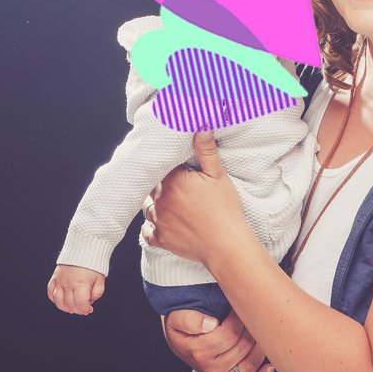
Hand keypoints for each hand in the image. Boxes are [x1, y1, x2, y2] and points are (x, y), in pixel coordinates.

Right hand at [47, 264, 105, 314]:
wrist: (84, 249)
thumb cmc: (93, 264)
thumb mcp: (100, 278)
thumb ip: (97, 292)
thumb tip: (91, 301)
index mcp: (81, 284)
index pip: (80, 303)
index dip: (85, 309)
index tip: (89, 309)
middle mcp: (69, 284)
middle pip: (69, 304)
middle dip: (77, 310)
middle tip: (83, 309)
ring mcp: (60, 281)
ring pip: (58, 301)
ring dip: (65, 308)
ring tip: (72, 307)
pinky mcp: (55, 278)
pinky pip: (50, 292)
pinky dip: (54, 299)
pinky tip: (61, 300)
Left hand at [141, 130, 245, 264]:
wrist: (226, 245)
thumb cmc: (225, 209)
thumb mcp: (218, 176)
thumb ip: (206, 150)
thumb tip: (200, 127)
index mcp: (172, 181)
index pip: (159, 165)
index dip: (164, 163)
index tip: (171, 164)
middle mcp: (160, 200)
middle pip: (150, 185)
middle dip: (157, 183)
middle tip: (172, 183)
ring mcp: (158, 220)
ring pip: (146, 207)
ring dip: (155, 203)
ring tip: (170, 202)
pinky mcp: (160, 239)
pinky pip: (147, 231)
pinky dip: (152, 226)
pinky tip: (163, 223)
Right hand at [162, 308, 273, 371]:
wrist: (179, 341)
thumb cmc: (181, 326)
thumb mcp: (177, 318)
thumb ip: (189, 319)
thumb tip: (210, 324)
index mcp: (199, 351)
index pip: (230, 333)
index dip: (239, 316)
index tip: (239, 304)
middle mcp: (210, 369)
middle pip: (243, 346)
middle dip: (251, 327)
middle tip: (252, 314)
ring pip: (251, 363)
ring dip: (260, 345)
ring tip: (259, 329)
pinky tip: (269, 366)